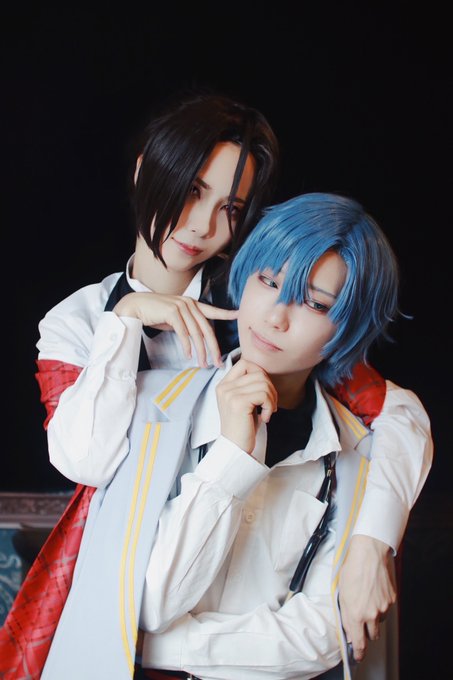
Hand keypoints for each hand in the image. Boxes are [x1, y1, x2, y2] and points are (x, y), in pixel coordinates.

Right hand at [114, 292, 237, 366]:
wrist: (136, 306)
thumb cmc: (155, 313)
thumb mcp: (176, 318)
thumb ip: (188, 324)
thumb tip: (197, 338)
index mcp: (192, 304)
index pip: (212, 310)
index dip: (225, 313)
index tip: (238, 315)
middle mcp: (190, 304)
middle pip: (207, 329)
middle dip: (214, 347)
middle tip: (218, 362)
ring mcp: (182, 307)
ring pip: (196, 333)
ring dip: (200, 351)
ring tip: (203, 364)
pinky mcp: (172, 312)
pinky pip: (183, 332)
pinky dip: (187, 345)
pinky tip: (188, 355)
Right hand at [216, 358, 277, 452]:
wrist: (235, 448)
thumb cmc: (243, 427)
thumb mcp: (244, 402)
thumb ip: (249, 386)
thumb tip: (265, 374)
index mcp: (224, 385)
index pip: (245, 363)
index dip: (260, 373)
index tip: (264, 391)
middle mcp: (224, 387)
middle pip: (257, 372)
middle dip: (271, 388)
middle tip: (271, 404)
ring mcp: (230, 394)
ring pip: (263, 383)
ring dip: (272, 399)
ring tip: (268, 412)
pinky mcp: (238, 403)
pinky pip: (263, 395)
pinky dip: (270, 406)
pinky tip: (265, 418)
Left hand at [339, 535, 396, 661]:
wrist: (369, 555)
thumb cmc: (352, 570)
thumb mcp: (341, 594)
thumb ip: (345, 615)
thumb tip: (349, 629)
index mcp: (355, 614)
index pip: (359, 642)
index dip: (359, 652)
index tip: (358, 655)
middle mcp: (371, 614)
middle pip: (372, 635)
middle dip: (367, 632)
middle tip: (362, 621)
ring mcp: (383, 608)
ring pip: (379, 621)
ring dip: (374, 617)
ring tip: (367, 600)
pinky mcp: (391, 600)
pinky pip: (386, 608)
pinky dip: (381, 604)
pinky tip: (375, 591)